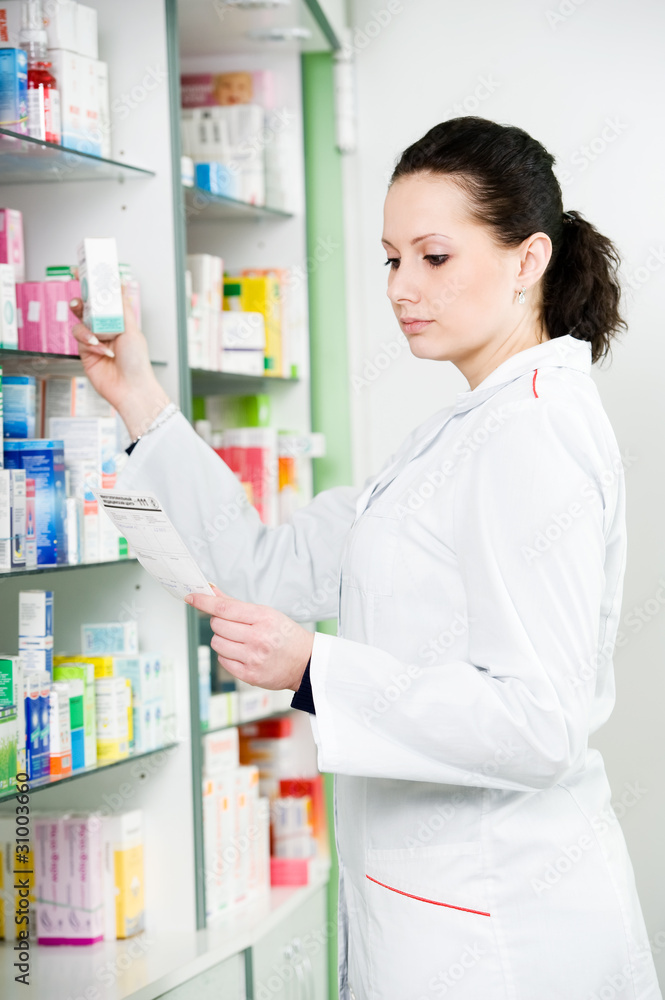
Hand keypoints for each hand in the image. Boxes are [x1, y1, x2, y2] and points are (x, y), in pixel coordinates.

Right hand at [69, 293, 170, 439]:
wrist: (130, 388)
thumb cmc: (137, 362)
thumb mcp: (131, 329)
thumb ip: (121, 307)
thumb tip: (119, 283)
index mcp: (119, 321)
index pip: (104, 299)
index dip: (94, 287)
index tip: (84, 273)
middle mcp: (105, 329)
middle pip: (87, 308)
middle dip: (81, 302)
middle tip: (79, 301)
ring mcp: (94, 340)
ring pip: (80, 322)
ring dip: (87, 328)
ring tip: (98, 338)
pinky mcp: (85, 352)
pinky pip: (80, 339)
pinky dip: (89, 342)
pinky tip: (101, 350)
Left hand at [186, 585, 312, 691]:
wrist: (305, 663)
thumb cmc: (285, 635)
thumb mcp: (266, 613)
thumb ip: (236, 604)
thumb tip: (212, 592)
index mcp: (263, 618)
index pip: (225, 607)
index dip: (204, 601)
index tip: (191, 597)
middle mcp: (257, 638)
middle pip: (217, 625)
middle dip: (219, 623)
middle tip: (233, 625)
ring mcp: (253, 658)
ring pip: (217, 643)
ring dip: (222, 640)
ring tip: (239, 641)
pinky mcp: (249, 675)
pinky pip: (222, 661)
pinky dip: (227, 655)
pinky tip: (241, 654)